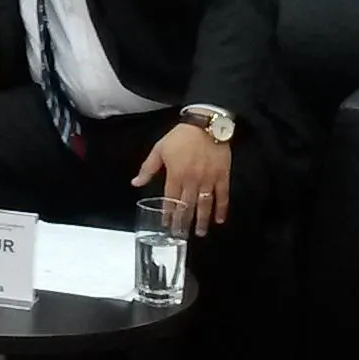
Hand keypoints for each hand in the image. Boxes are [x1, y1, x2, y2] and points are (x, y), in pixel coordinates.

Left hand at [133, 121, 233, 235]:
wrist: (205, 124)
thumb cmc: (180, 136)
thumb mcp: (159, 149)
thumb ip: (148, 168)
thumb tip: (135, 183)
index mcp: (175, 175)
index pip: (170, 200)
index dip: (168, 214)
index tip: (166, 226)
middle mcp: (192, 180)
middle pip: (187, 206)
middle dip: (183, 222)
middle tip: (180, 235)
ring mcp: (208, 180)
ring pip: (204, 204)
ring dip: (201, 220)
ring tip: (199, 233)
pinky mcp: (222, 176)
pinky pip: (222, 196)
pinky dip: (221, 209)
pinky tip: (219, 220)